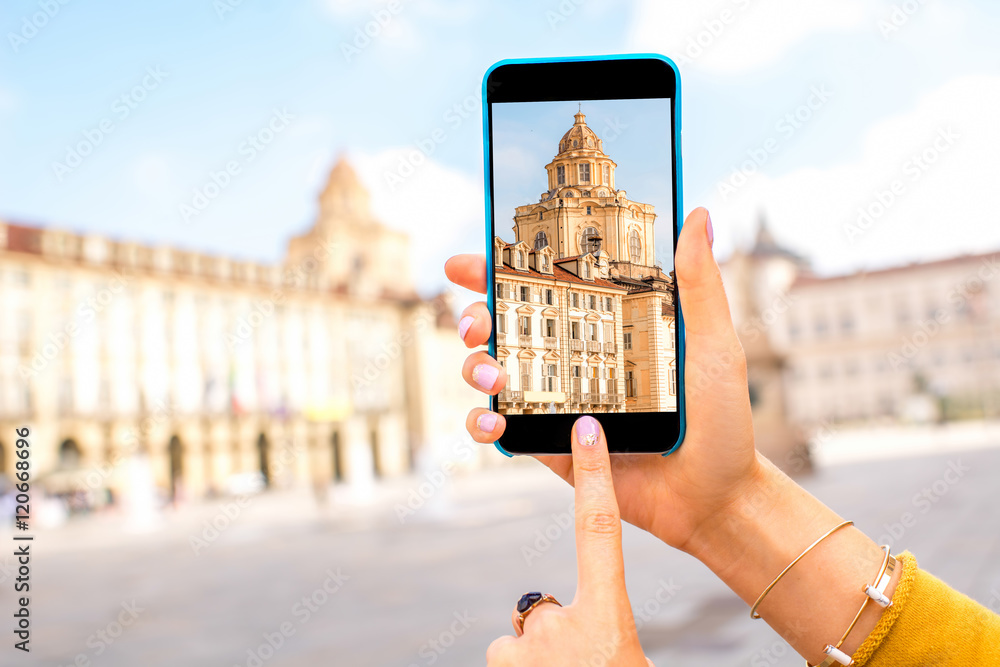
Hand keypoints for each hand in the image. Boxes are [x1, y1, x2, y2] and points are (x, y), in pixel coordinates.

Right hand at [445, 208, 761, 554]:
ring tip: (493, 374)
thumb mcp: (713, 345)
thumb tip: (698, 214)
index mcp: (602, 327)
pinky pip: (500, 429)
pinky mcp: (549, 447)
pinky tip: (495, 420)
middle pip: (501, 326)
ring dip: (473, 366)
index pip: (540, 287)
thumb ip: (699, 284)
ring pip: (489, 373)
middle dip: (473, 317)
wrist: (713, 500)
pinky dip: (482, 421)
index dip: (496, 270)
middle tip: (477, 323)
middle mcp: (571, 359)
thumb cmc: (721, 421)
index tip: (469, 262)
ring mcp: (556, 404)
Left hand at [486, 416, 652, 666]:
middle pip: (544, 607)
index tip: (586, 425)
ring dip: (534, 663)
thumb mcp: (621, 660)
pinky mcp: (501, 665)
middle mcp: (564, 628)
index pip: (600, 530)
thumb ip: (593, 630)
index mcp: (610, 621)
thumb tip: (548, 617)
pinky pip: (504, 661)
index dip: (594, 475)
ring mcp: (527, 652)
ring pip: (521, 641)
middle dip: (552, 634)